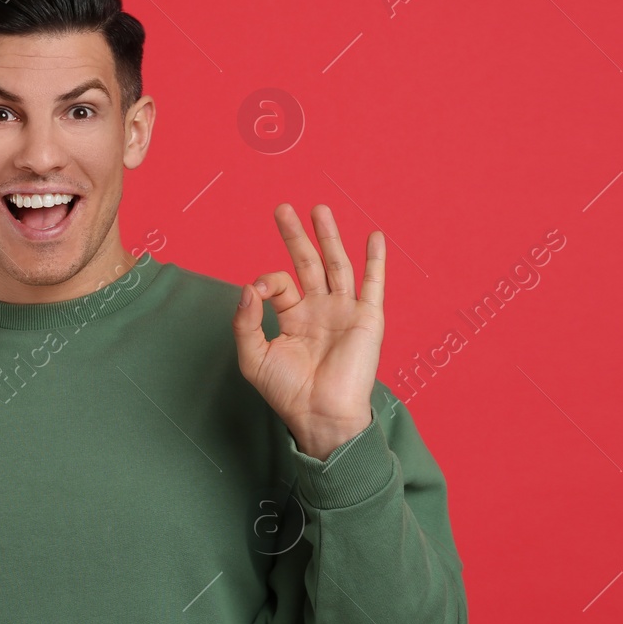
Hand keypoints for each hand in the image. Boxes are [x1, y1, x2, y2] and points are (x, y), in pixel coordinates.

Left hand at [231, 203, 383, 460]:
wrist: (321, 414)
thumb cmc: (287, 392)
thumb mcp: (253, 357)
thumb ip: (246, 321)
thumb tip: (248, 286)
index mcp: (293, 318)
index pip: (279, 284)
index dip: (267, 280)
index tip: (259, 290)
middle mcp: (319, 310)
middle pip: (307, 262)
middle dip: (296, 235)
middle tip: (282, 209)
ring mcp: (344, 311)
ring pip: (337, 264)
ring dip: (329, 236)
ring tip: (319, 209)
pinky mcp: (366, 318)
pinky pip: (373, 283)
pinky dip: (376, 260)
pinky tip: (374, 236)